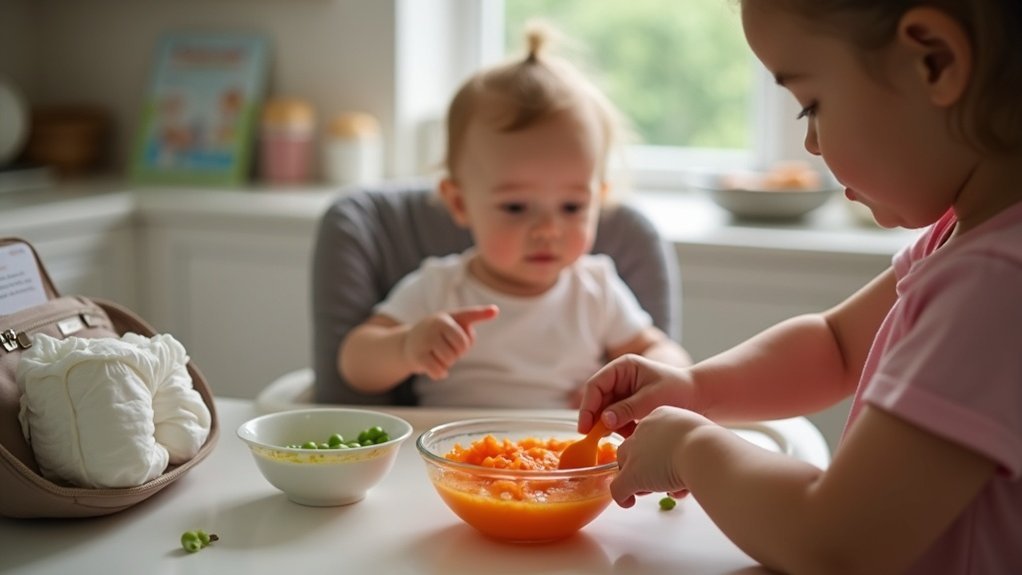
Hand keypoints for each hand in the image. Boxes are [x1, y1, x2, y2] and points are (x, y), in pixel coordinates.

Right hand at [402, 305, 497, 378]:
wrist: (407, 343)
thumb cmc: (437, 333)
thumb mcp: (451, 326)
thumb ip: (468, 328)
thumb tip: (491, 315)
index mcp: (447, 317)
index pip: (468, 316)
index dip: (483, 313)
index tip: (495, 311)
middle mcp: (435, 325)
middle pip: (462, 347)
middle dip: (458, 352)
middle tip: (446, 348)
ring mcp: (425, 340)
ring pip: (450, 360)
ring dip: (447, 363)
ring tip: (437, 354)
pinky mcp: (418, 356)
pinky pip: (439, 371)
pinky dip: (439, 373)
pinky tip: (433, 365)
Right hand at [577, 354, 695, 433]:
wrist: (699, 397)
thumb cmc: (678, 390)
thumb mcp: (651, 399)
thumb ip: (627, 409)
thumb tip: (604, 421)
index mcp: (623, 367)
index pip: (596, 385)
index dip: (587, 406)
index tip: (585, 426)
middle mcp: (620, 378)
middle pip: (597, 399)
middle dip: (597, 419)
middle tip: (595, 438)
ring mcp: (624, 392)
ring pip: (606, 411)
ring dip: (611, 425)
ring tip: (625, 434)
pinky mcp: (629, 405)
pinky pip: (617, 418)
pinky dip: (621, 428)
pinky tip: (632, 434)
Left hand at [611, 406, 712, 506]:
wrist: (704, 450)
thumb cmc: (712, 444)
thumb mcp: (701, 436)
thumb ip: (692, 442)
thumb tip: (694, 456)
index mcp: (662, 416)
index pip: (651, 435)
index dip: (659, 453)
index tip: (671, 462)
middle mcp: (644, 429)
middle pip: (634, 449)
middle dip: (645, 466)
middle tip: (662, 478)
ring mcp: (636, 451)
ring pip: (627, 467)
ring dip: (642, 481)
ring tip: (665, 488)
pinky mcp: (632, 474)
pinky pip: (618, 488)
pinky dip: (623, 496)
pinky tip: (629, 502)